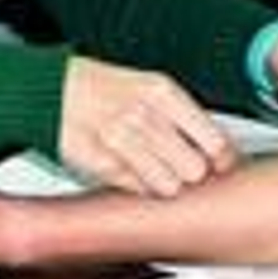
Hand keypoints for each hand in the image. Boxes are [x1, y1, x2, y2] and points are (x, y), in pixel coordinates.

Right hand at [60, 55, 237, 197]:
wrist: (53, 90)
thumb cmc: (106, 89)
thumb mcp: (151, 89)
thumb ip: (185, 117)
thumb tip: (220, 150)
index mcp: (163, 93)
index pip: (214, 141)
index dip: (222, 160)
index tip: (223, 165)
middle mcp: (144, 116)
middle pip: (194, 169)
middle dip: (193, 173)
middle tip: (186, 168)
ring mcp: (121, 141)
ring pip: (169, 186)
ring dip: (167, 183)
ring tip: (158, 170)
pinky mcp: (100, 164)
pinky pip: (138, 189)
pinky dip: (140, 186)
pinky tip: (134, 171)